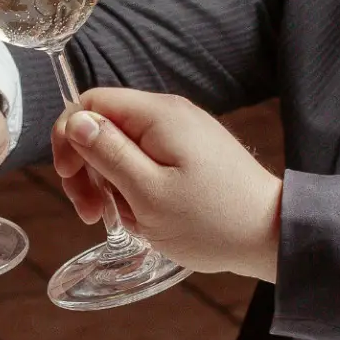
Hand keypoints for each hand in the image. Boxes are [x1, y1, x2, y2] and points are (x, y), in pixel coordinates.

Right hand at [52, 88, 281, 280]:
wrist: (271, 237)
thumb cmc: (211, 220)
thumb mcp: (147, 192)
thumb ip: (108, 153)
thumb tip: (75, 120)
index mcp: (157, 115)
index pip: (91, 103)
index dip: (69, 137)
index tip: (68, 178)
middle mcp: (169, 115)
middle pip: (103, 127)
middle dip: (88, 169)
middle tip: (91, 213)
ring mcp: (182, 134)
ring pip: (122, 150)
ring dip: (111, 186)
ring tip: (125, 221)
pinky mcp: (190, 155)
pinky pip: (145, 164)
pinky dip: (135, 190)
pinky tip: (145, 217)